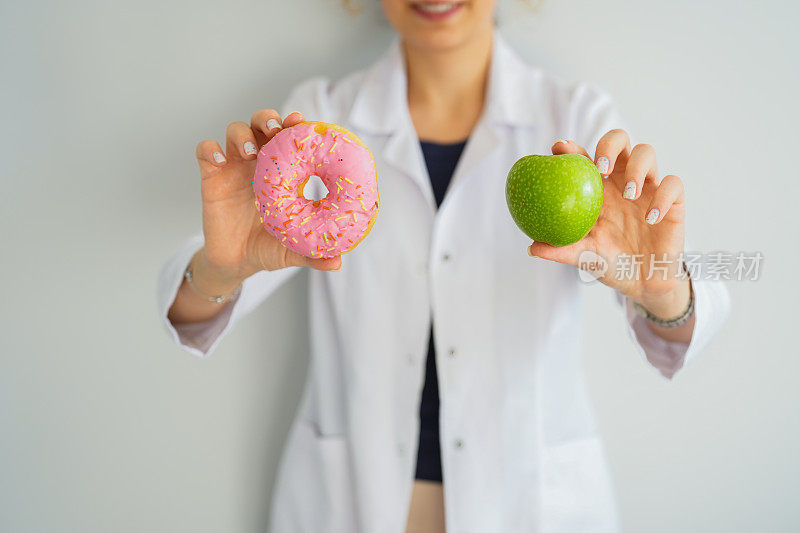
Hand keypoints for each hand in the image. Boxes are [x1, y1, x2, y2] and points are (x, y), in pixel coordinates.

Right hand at [195, 109, 340, 286]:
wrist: (236, 262)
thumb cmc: (269, 248)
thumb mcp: (293, 251)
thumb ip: (314, 254)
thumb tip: (338, 263)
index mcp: (284, 171)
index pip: (290, 138)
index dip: (296, 126)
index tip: (302, 122)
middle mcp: (260, 162)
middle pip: (262, 123)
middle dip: (268, 119)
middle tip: (276, 129)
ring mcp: (234, 166)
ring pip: (235, 131)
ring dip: (243, 134)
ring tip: (252, 151)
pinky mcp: (211, 176)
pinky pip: (205, 152)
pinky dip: (210, 149)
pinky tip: (220, 161)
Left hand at [528, 130, 690, 319]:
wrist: (642, 281)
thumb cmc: (608, 262)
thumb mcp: (583, 256)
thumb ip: (561, 250)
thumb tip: (531, 248)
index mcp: (596, 188)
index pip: (583, 158)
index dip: (571, 149)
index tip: (559, 148)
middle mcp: (621, 180)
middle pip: (619, 140)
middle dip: (609, 145)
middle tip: (601, 167)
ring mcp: (648, 187)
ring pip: (647, 153)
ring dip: (638, 168)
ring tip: (629, 194)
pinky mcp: (673, 201)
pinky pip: (673, 185)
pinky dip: (663, 197)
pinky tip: (651, 218)